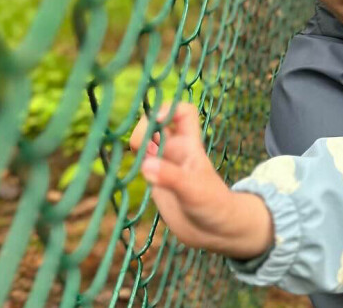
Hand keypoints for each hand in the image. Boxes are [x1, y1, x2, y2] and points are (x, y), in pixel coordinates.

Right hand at [129, 103, 273, 258]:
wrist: (216, 232)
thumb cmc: (213, 206)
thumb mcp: (193, 191)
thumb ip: (170, 177)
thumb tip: (145, 164)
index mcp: (190, 145)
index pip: (182, 113)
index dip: (168, 109)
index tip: (156, 121)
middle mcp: (176, 151)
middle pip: (156, 123)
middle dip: (144, 127)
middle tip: (138, 146)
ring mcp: (164, 164)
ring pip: (145, 141)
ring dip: (135, 143)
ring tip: (132, 155)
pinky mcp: (156, 180)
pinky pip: (140, 162)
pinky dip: (130, 161)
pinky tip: (126, 170)